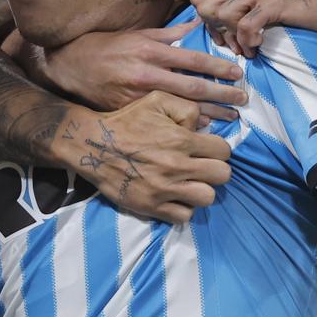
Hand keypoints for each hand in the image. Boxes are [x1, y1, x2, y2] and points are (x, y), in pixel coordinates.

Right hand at [43, 24, 246, 121]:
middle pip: (193, 86)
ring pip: (181, 108)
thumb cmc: (104, 47)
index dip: (218, 67)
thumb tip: (196, 25)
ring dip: (210, 114)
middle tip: (243, 100)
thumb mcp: (136, 35)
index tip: (238, 73)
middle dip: (221, 94)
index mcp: (150, 51)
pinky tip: (202, 130)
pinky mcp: (130, 113)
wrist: (68, 67)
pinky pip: (163, 121)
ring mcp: (138, 97)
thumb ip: (168, 34)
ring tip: (231, 118)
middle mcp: (147, 74)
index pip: (193, 59)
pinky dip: (185, 126)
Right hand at [64, 91, 231, 223]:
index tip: (207, 149)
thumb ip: (187, 108)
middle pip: (222, 176)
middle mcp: (178, 166)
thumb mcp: (157, 100)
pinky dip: (183, 207)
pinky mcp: (151, 206)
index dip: (218, 149)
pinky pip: (184, 216)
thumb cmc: (127, 120)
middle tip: (202, 166)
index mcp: (182, 139)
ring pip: (207, 197)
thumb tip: (203, 127)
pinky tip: (175, 196)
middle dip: (215, 169)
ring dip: (202, 190)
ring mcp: (165, 189)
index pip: (223, 151)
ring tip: (190, 183)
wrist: (93, 145)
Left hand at [191, 0, 316, 57]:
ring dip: (233, 38)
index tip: (223, 36)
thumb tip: (212, 27)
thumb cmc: (297, 6)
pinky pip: (246, 26)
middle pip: (206, 6)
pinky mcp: (273, 3)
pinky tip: (259, 46)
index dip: (205, 21)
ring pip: (223, 15)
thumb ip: (237, 6)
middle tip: (233, 44)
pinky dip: (248, 42)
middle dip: (215, 30)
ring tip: (247, 48)